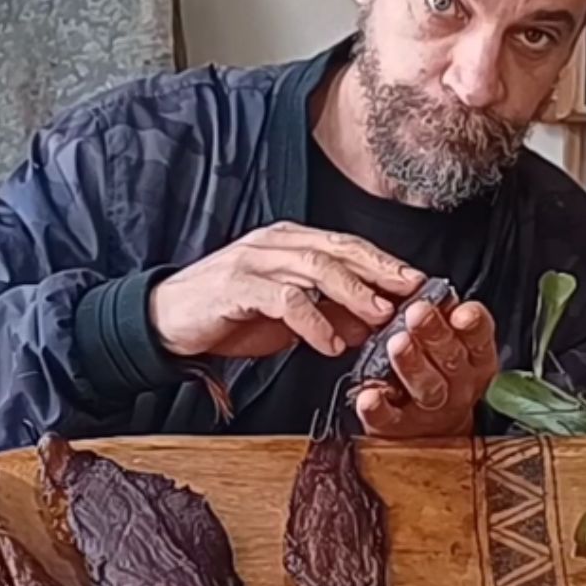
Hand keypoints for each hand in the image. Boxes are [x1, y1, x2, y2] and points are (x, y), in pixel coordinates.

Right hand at [148, 222, 425, 358]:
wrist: (166, 321)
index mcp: (288, 242)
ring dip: (353, 292)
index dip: (384, 261)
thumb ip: (327, 315)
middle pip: (337, 249)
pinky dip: (312, 321)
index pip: (346, 244)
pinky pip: (284, 299)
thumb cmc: (228, 315)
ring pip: (315, 267)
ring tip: (379, 316)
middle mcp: (274, 243)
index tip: (419, 282)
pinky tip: (329, 343)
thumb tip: (369, 326)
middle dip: (379, 270)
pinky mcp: (236, 286)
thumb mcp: (287, 318)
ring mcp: (254, 261)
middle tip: (412, 292)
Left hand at [355, 298, 498, 437]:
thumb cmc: (440, 376)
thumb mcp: (455, 346)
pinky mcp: (398, 427)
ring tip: (397, 344)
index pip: (479, 340)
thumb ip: (447, 320)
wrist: (431, 435)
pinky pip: (389, 418)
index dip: (473, 326)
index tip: (462, 312)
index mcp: (474, 361)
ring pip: (427, 388)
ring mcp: (429, 409)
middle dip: (434, 334)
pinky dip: (378, 408)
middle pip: (451, 360)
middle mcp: (458, 386)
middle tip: (417, 313)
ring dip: (412, 365)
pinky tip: (369, 395)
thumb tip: (436, 292)